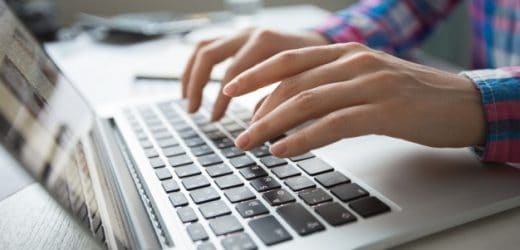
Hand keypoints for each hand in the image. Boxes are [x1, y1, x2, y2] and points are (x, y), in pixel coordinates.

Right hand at [181, 28, 328, 119]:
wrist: (323, 42)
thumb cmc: (317, 66)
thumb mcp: (303, 83)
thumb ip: (279, 100)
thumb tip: (255, 126)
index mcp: (266, 42)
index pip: (233, 72)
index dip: (221, 99)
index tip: (216, 119)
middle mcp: (250, 33)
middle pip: (210, 55)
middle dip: (198, 84)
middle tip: (194, 111)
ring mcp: (242, 33)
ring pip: (204, 48)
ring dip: (191, 74)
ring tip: (188, 100)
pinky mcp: (238, 37)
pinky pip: (208, 47)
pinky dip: (197, 67)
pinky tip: (196, 87)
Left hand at [222, 43, 485, 156]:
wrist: (460, 102)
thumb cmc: (409, 95)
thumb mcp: (365, 81)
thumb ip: (330, 87)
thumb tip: (288, 108)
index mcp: (346, 52)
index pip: (290, 58)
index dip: (256, 74)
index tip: (231, 90)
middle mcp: (354, 62)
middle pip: (292, 82)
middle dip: (258, 109)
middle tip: (239, 133)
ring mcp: (369, 84)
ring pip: (306, 101)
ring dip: (272, 125)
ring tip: (251, 143)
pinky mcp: (384, 111)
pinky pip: (332, 124)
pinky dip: (302, 138)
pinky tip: (283, 150)